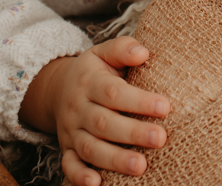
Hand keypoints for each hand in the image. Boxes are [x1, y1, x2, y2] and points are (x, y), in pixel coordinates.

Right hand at [20, 37, 170, 185]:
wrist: (56, 90)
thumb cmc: (93, 72)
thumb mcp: (103, 53)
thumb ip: (122, 49)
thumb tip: (143, 52)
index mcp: (89, 83)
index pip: (113, 92)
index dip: (138, 101)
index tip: (165, 107)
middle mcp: (79, 109)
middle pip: (104, 123)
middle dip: (132, 133)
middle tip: (161, 138)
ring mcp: (72, 132)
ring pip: (90, 148)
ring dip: (114, 159)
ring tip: (141, 167)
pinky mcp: (67, 150)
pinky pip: (69, 166)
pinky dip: (80, 177)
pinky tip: (98, 184)